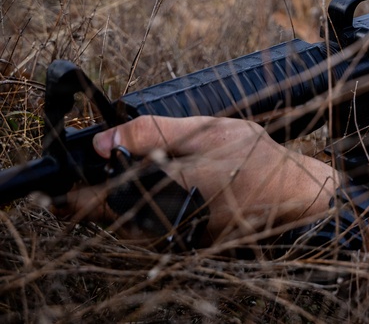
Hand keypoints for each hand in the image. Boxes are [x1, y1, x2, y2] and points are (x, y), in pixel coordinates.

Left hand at [59, 116, 338, 243]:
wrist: (297, 198)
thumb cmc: (259, 161)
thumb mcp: (210, 131)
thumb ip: (155, 133)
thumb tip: (103, 140)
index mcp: (173, 189)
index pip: (105, 200)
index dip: (75, 198)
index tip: (58, 192)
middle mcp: (172, 223)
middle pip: (112, 219)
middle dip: (101, 199)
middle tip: (96, 182)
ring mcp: (180, 241)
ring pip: (131, 230)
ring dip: (125, 209)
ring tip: (145, 184)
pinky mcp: (190, 249)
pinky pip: (154, 234)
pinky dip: (149, 216)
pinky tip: (169, 196)